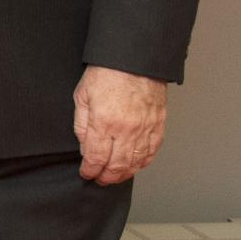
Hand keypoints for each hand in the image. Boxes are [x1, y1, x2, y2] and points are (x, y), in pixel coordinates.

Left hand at [73, 65, 167, 184]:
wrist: (134, 59)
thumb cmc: (106, 73)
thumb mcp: (82, 96)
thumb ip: (82, 125)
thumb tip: (85, 146)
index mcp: (105, 122)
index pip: (96, 158)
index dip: (90, 170)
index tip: (86, 173)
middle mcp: (127, 129)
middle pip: (118, 165)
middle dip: (107, 177)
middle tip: (99, 180)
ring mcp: (145, 128)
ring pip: (137, 162)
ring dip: (125, 173)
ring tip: (115, 176)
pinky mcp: (158, 124)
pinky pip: (152, 150)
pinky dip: (144, 162)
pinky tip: (136, 165)